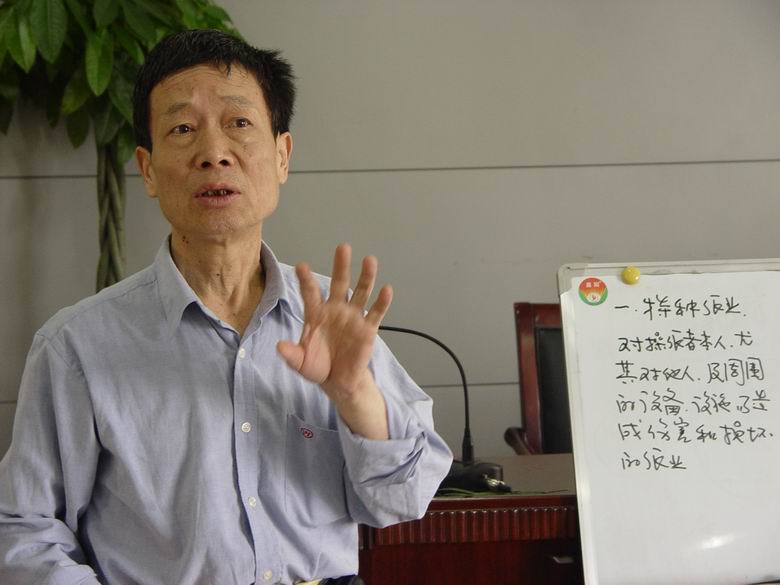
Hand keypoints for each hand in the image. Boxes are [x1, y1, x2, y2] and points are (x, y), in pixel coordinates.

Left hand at [277, 243, 392, 408]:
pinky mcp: (367, 329)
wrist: (338, 381)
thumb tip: (280, 346)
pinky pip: (376, 313)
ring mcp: (353, 317)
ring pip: (361, 292)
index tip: (301, 266)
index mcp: (316, 314)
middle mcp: (335, 310)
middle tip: (343, 248)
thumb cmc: (317, 366)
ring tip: (369, 260)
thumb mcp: (300, 363)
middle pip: (339, 284)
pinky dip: (382, 302)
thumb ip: (291, 354)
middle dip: (341, 266)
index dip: (306, 280)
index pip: (310, 293)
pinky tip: (386, 289)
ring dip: (366, 277)